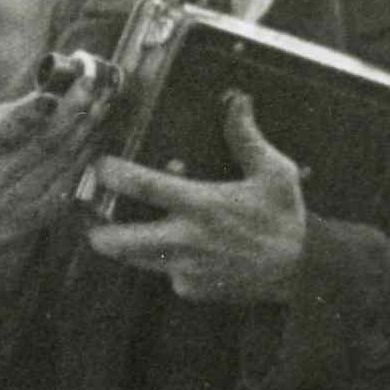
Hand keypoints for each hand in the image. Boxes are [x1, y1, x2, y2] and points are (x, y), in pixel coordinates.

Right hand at [0, 66, 108, 246]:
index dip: (29, 113)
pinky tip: (98, 129)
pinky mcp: (46, 209)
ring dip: (87, 125)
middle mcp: (1, 176)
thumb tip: (57, 89)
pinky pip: (74, 172)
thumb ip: (20, 112)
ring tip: (102, 101)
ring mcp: (24, 196)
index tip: (50, 97)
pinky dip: (89, 147)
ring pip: (64, 156)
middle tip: (90, 84)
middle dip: (72, 110)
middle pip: (44, 141)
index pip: (6, 128)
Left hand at [79, 90, 314, 301]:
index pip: (145, 187)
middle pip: (120, 242)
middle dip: (96, 232)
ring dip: (124, 247)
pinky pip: (164, 274)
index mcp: (202, 204)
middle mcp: (186, 239)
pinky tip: (178, 252)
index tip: (98, 165)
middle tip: (89, 220)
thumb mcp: (274, 171)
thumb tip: (237, 100)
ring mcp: (185, 269)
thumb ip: (246, 137)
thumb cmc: (285, 215)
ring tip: (116, 232)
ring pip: (134, 261)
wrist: (301, 268)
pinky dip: (164, 263)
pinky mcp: (189, 289)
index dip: (114, 175)